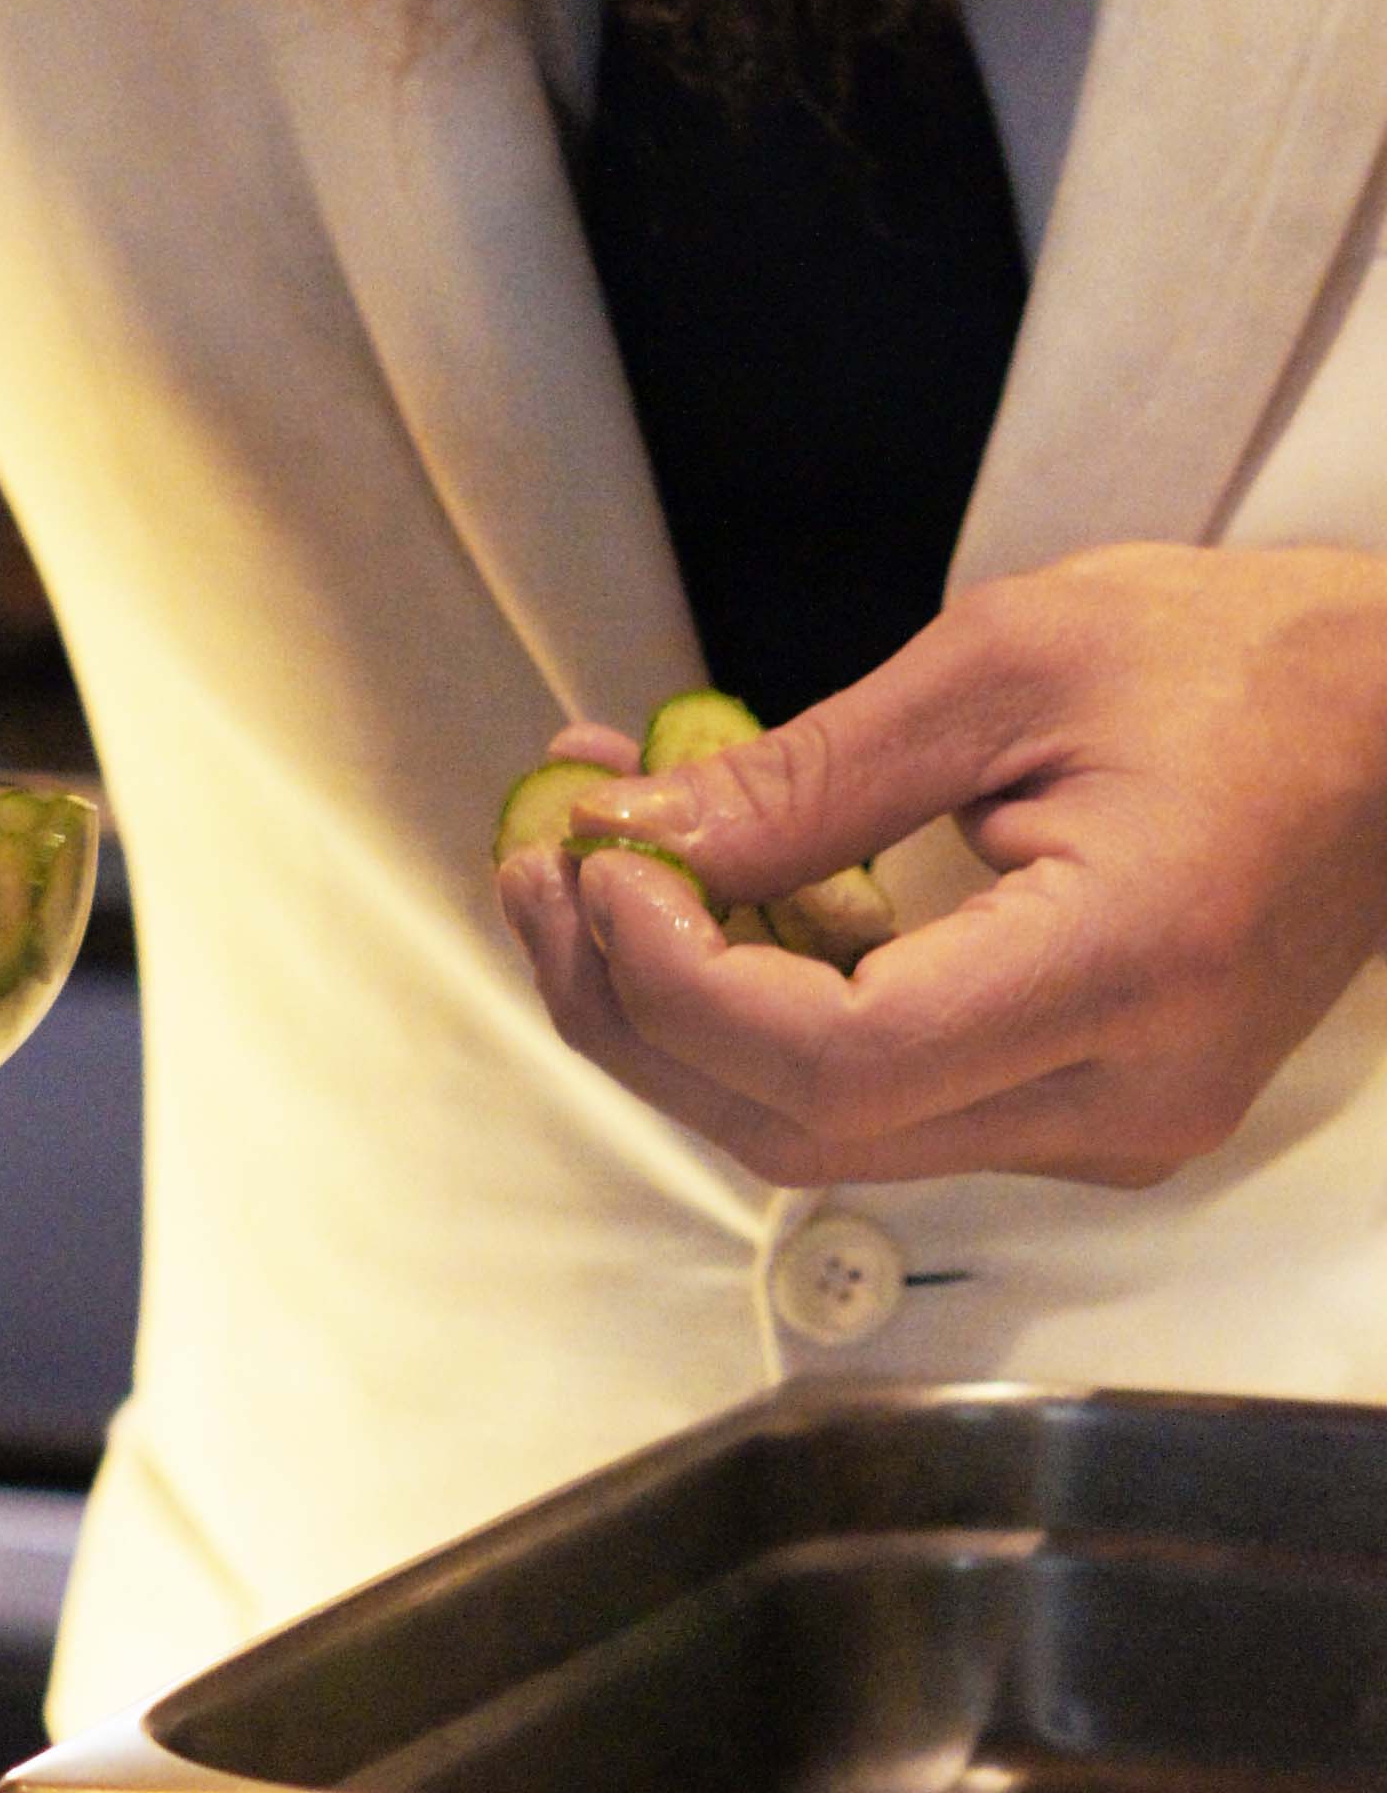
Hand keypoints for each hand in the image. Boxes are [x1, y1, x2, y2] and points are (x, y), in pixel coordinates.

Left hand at [496, 544, 1386, 1188]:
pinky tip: (705, 899)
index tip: (593, 867)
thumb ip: (811, 776)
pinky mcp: (1087, 1105)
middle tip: (541, 872)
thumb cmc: (1251, 663)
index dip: (676, 982)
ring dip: (683, 1013)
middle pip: (801, 1127)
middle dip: (634, 1009)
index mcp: (1122, 968)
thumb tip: (636, 838)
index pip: (836, 1059)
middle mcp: (1120, 1094)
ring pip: (827, 1130)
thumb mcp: (1010, 662)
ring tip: (591, 868)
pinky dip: (772, 1008)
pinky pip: (888, 1095)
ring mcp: (1109, 1122)